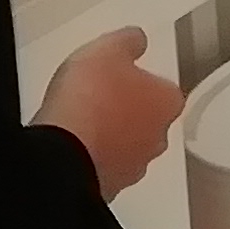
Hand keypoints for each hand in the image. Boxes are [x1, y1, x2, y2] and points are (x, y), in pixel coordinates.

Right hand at [36, 26, 183, 204]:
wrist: (62, 153)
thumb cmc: (90, 101)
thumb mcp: (108, 49)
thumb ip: (128, 41)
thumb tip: (135, 40)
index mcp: (167, 102)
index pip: (163, 87)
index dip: (141, 78)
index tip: (125, 72)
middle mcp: (156, 139)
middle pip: (148, 119)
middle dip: (127, 109)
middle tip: (102, 95)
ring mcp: (132, 167)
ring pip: (126, 146)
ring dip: (109, 135)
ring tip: (82, 120)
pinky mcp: (106, 187)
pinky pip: (102, 167)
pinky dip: (90, 156)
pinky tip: (72, 144)